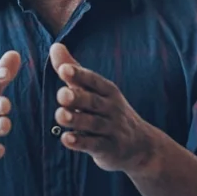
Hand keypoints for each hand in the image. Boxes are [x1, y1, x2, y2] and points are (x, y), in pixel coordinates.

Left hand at [51, 43, 165, 172]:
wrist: (140, 145)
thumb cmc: (109, 112)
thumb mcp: (95, 90)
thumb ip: (74, 71)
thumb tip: (55, 46)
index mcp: (107, 91)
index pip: (93, 80)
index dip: (79, 75)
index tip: (63, 69)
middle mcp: (111, 108)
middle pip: (93, 101)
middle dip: (77, 97)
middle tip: (61, 94)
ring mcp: (111, 129)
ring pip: (92, 123)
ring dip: (76, 119)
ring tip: (60, 115)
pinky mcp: (108, 149)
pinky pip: (94, 145)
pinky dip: (80, 142)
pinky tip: (66, 139)